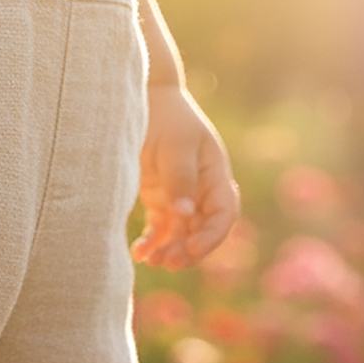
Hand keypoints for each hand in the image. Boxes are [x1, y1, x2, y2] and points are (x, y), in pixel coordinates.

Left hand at [132, 84, 238, 268]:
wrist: (142, 99)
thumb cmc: (163, 117)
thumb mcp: (174, 146)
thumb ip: (180, 179)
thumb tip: (185, 213)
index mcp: (215, 174)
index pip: (224, 214)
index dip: (212, 236)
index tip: (192, 249)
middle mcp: (201, 189)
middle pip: (203, 230)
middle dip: (189, 250)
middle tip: (168, 263)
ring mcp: (180, 195)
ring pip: (182, 234)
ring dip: (170, 251)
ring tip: (153, 262)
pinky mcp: (160, 199)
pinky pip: (161, 229)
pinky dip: (152, 243)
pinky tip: (139, 253)